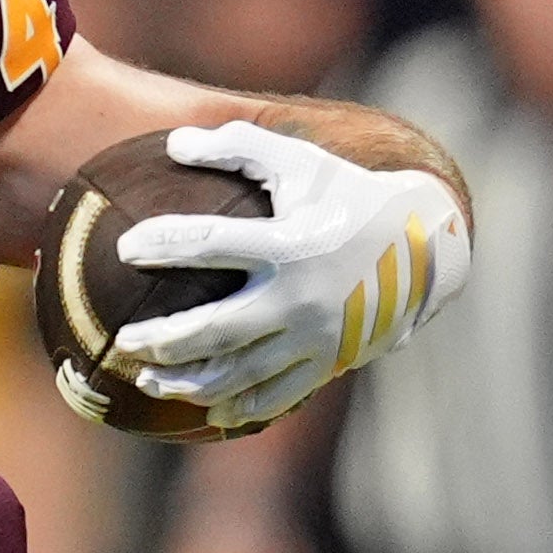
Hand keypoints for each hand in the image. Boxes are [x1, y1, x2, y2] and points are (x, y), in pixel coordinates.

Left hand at [113, 120, 471, 427]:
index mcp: (288, 245)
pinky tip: (206, 409)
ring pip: (241, 373)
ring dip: (189, 382)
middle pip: (217, 329)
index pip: (212, 244)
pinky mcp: (331, 362)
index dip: (165, 244)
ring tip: (145, 379)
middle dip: (164, 340)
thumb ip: (238, 146)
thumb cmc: (349, 197)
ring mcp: (316, 337)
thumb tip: (173, 143)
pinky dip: (240, 408)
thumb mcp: (301, 163)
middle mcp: (300, 297)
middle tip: (123, 342)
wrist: (430, 245)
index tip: (125, 247)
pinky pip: (279, 396)